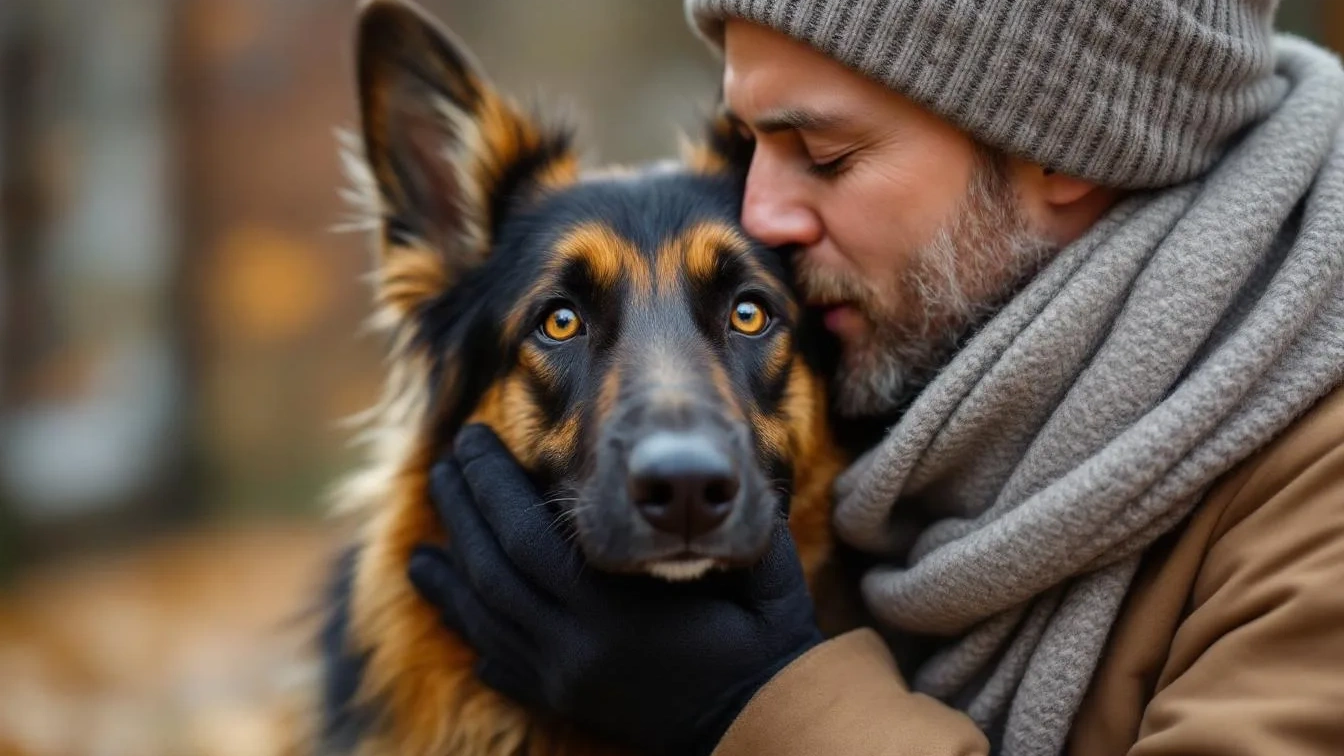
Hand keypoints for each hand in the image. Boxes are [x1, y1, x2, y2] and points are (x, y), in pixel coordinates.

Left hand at [408, 424, 823, 755]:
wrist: (765, 726)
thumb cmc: (768, 645)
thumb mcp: (762, 576)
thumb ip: (737, 522)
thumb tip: (718, 464)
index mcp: (615, 609)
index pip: (526, 534)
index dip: (491, 484)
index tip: (471, 439)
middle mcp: (576, 646)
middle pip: (491, 570)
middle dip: (461, 511)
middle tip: (443, 465)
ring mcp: (565, 679)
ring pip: (484, 621)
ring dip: (449, 575)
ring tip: (422, 543)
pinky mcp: (566, 701)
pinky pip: (498, 665)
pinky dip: (469, 631)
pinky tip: (452, 610)